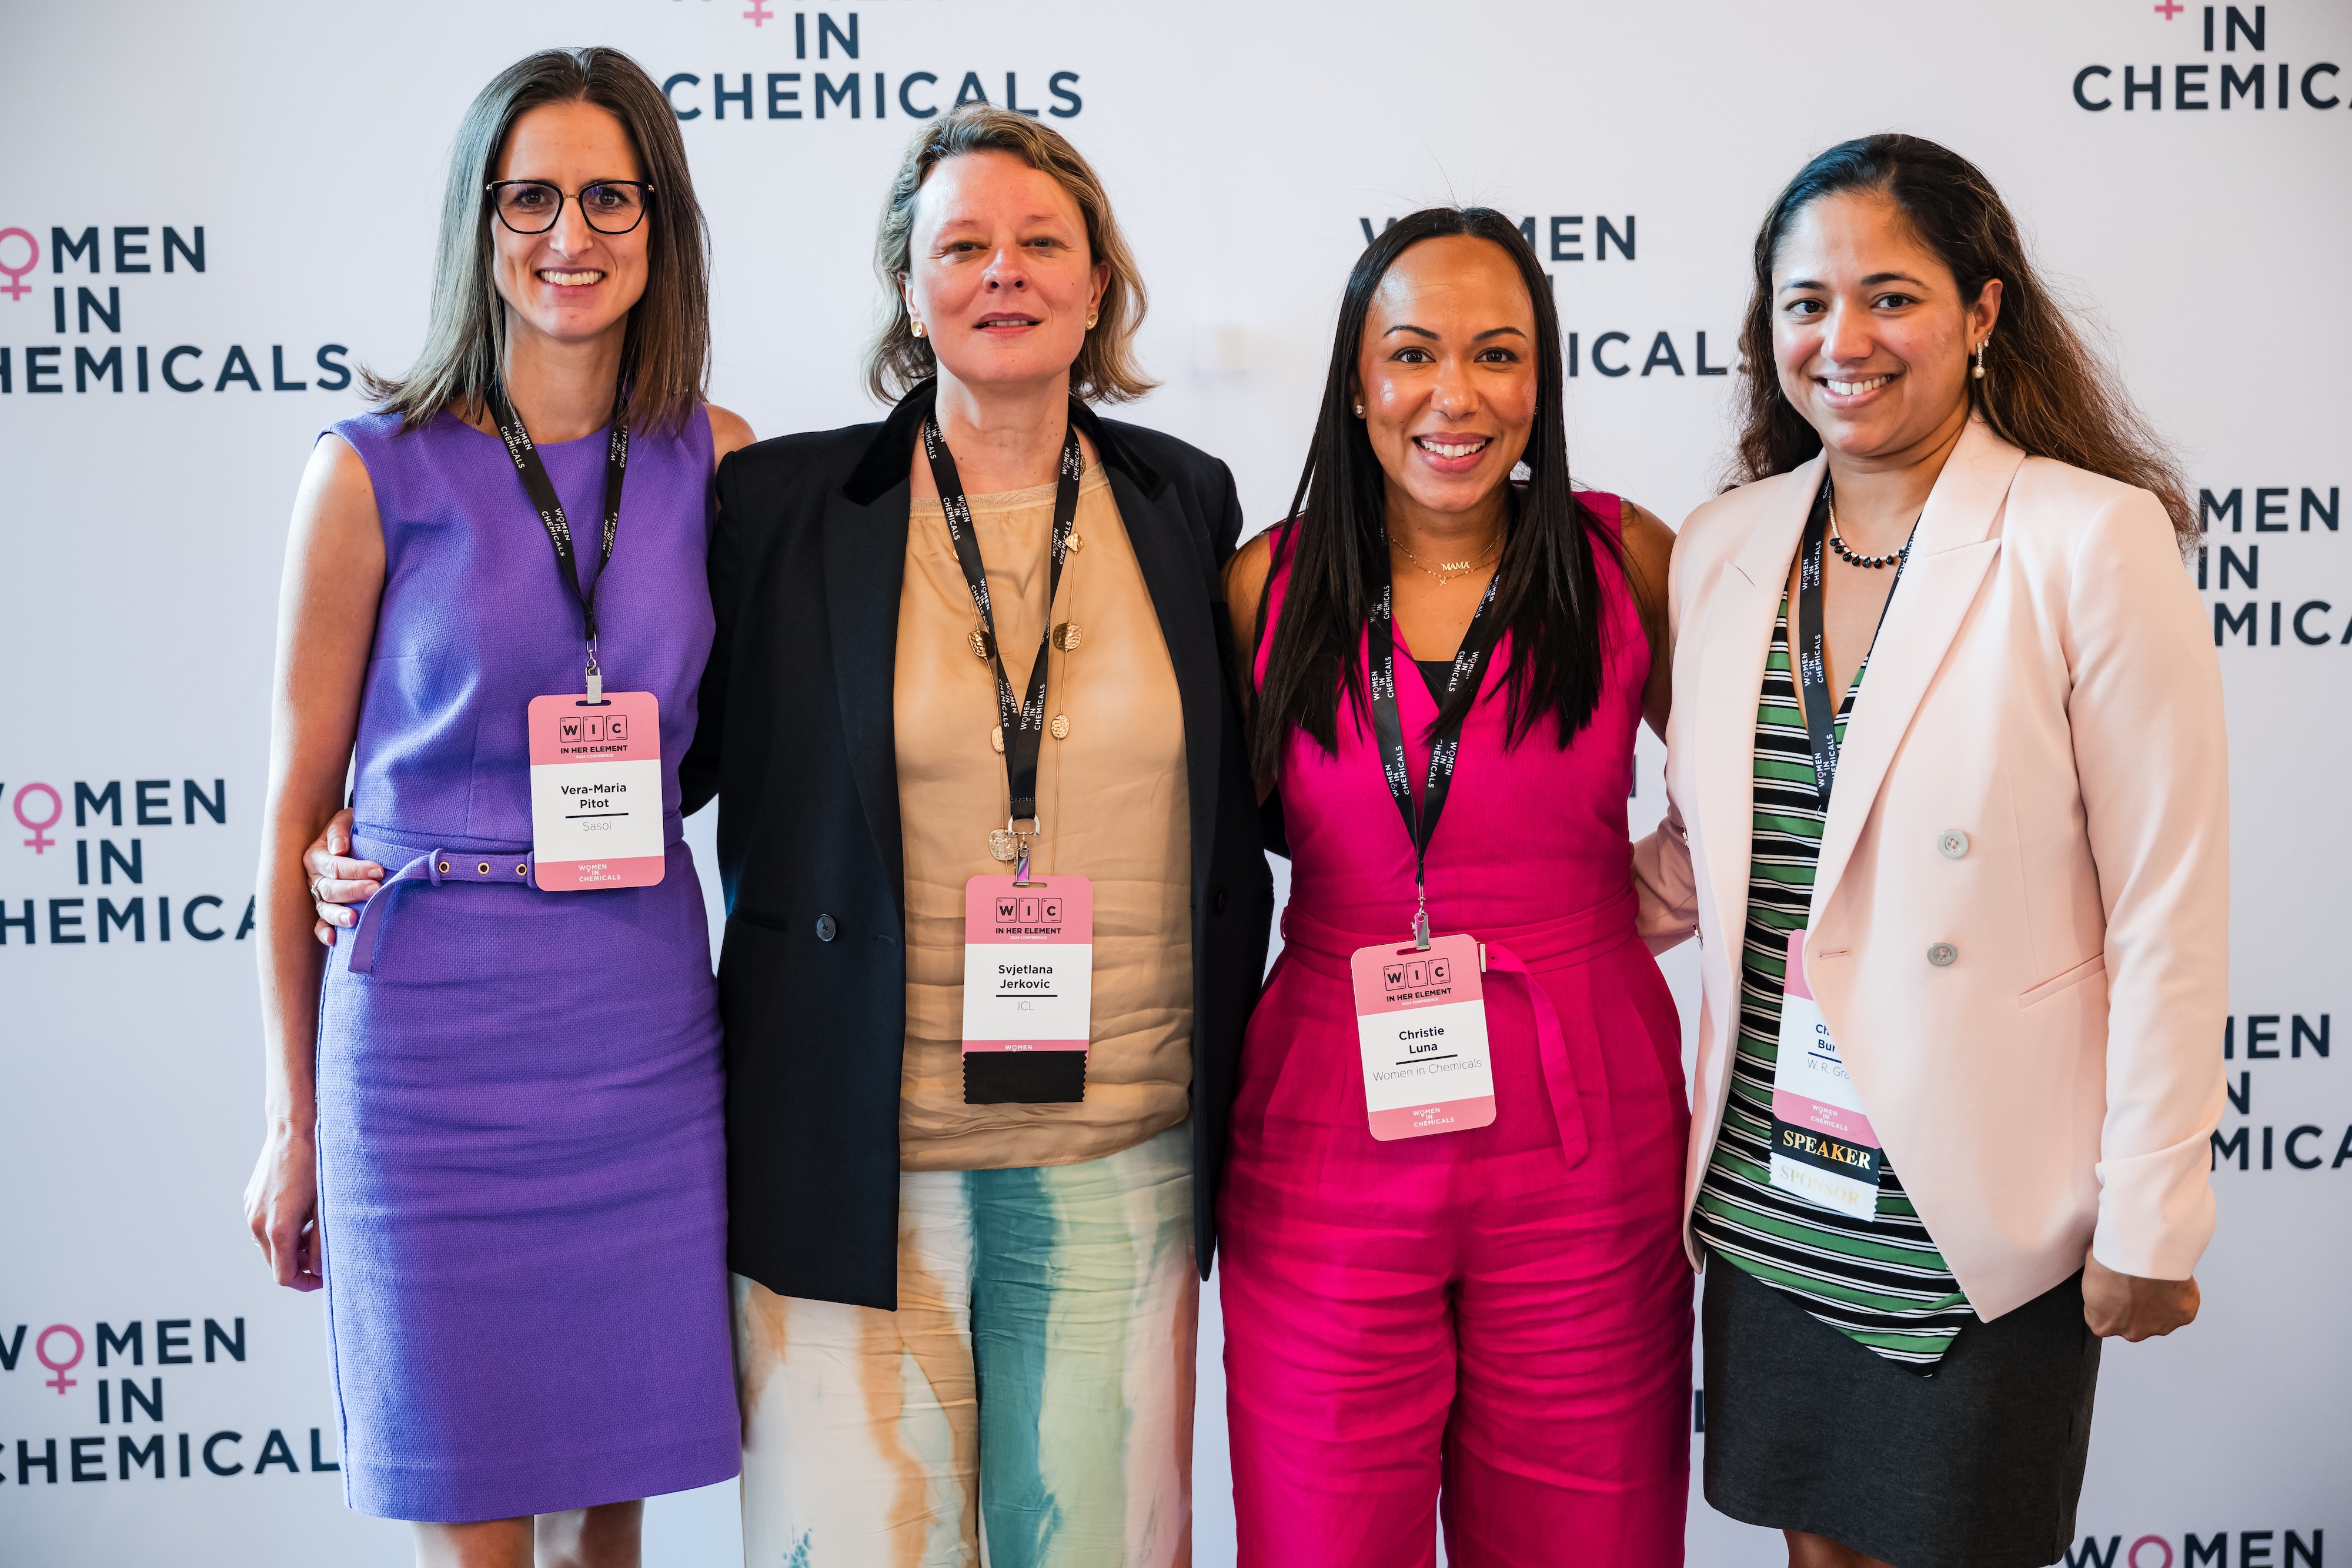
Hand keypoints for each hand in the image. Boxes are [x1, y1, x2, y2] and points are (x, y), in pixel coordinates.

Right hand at [243, 1125, 324, 1291]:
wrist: (294, 1129)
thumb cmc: (317, 1164)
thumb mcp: (327, 1207)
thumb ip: (321, 1244)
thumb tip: (318, 1270)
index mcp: (278, 1228)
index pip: (284, 1277)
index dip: (305, 1283)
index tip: (324, 1276)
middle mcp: (257, 1223)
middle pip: (275, 1264)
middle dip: (299, 1265)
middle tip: (323, 1254)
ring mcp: (250, 1210)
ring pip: (269, 1245)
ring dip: (290, 1247)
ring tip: (315, 1229)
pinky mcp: (249, 1199)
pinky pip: (263, 1226)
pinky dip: (280, 1230)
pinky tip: (301, 1213)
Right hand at [303, 807, 381, 944]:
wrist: (346, 839)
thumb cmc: (350, 830)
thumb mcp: (345, 820)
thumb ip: (340, 830)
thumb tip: (339, 849)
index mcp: (316, 856)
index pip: (335, 866)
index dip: (356, 869)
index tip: (379, 870)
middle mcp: (314, 878)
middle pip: (330, 888)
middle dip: (353, 890)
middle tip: (376, 890)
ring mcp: (317, 896)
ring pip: (324, 908)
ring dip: (338, 915)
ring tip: (354, 919)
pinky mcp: (323, 909)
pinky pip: (319, 924)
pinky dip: (324, 933)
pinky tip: (333, 940)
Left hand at [2083, 1248, 2198, 1339]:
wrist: (2141, 1251)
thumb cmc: (2112, 1258)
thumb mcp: (2090, 1273)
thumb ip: (2096, 1289)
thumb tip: (2102, 1279)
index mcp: (2103, 1324)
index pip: (2107, 1318)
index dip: (2114, 1298)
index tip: (2118, 1285)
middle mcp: (2131, 1333)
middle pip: (2134, 1322)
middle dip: (2137, 1304)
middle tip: (2138, 1281)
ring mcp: (2159, 1328)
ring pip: (2160, 1317)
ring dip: (2159, 1302)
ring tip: (2155, 1277)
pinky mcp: (2183, 1317)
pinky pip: (2181, 1307)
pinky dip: (2180, 1295)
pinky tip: (2171, 1278)